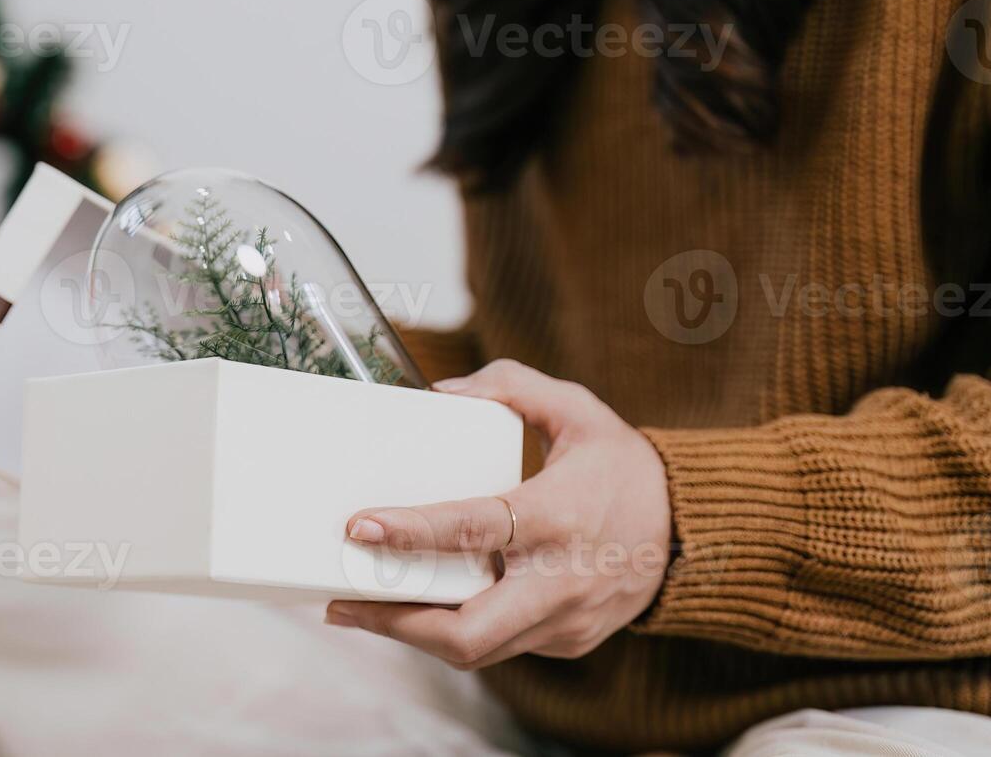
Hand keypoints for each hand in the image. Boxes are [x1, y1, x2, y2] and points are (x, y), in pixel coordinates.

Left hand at [324, 360, 672, 669]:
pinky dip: (454, 632)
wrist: (698, 532)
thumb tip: (441, 391)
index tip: (359, 525)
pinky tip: (417, 611)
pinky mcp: (566, 642)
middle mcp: (560, 581)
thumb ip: (511, 386)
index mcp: (557, 516)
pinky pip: (499, 648)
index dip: (412, 531)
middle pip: (467, 631)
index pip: (474, 529)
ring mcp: (565, 621)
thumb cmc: (626, 468)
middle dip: (395, 623)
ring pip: (477, 652)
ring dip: (412, 635)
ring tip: (360, 608)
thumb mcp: (579, 410)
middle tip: (341, 600)